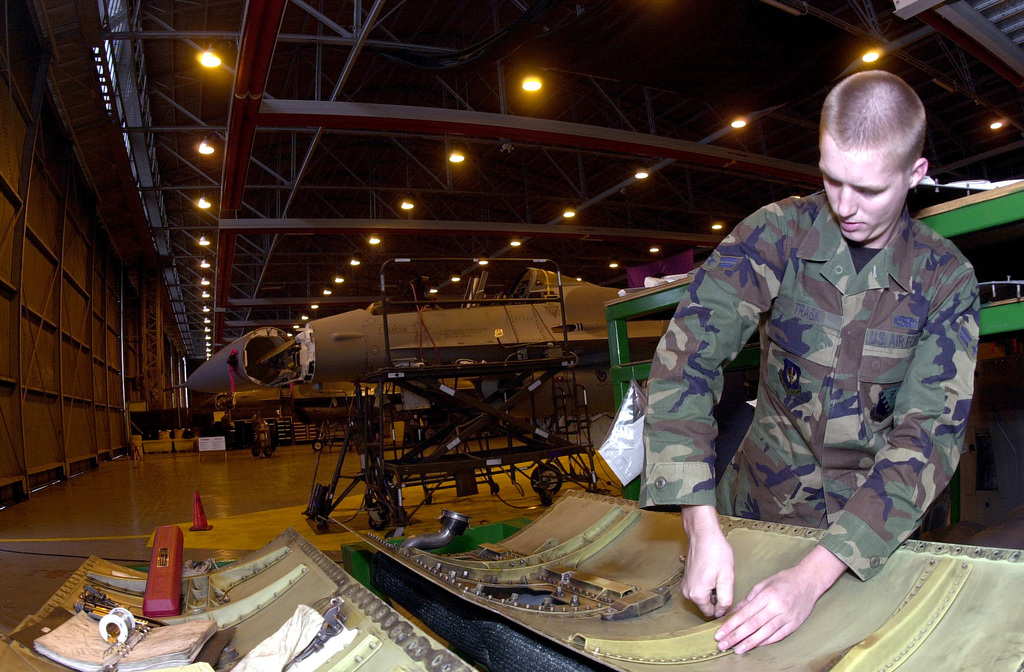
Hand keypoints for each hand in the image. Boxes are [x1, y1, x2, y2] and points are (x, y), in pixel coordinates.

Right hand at [680, 505, 733, 618]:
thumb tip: (722, 612)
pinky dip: (707, 584)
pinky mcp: (686, 578)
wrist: (703, 534)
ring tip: (719, 576)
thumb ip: (725, 600)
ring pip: (703, 597)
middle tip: (724, 582)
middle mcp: (687, 592)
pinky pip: (699, 588)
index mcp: (697, 595)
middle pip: (706, 605)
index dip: (723, 607)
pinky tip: (712, 572)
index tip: (729, 594)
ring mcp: (685, 584)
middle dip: (717, 598)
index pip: (712, 613)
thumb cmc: (715, 552)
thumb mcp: (727, 578)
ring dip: (712, 591)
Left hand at [714, 545, 845, 653]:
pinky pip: (778, 636)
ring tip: (736, 649)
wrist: (809, 581)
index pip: (745, 614)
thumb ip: (747, 600)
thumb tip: (732, 613)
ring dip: (749, 643)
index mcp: (767, 595)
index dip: (730, 625)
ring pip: (765, 633)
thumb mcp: (762, 585)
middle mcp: (777, 607)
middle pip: (753, 625)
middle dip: (736, 636)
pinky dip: (766, 642)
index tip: (719, 633)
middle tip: (722, 645)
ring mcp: (787, 617)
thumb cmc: (783, 581)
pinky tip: (755, 646)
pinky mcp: (794, 624)